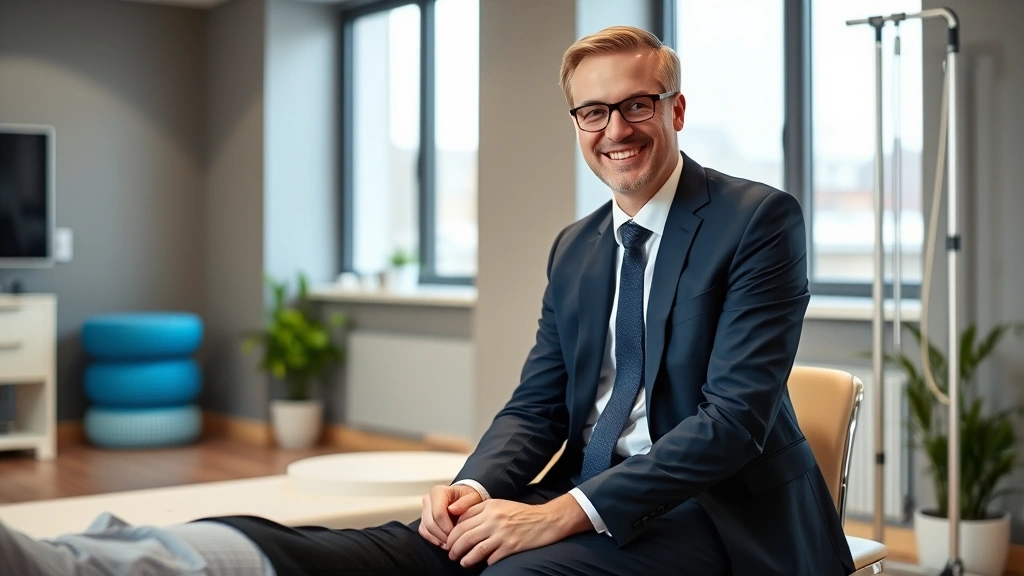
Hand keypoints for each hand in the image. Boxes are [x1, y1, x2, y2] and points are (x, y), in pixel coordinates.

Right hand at [418, 484, 483, 546]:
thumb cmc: (469, 498)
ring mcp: (424, 510)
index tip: (457, 534)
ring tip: (452, 543)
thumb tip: (452, 509)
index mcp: (438, 492)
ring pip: (426, 529)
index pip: (438, 513)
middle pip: (430, 523)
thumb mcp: (473, 497)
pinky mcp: (424, 520)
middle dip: (443, 535)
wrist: (465, 499)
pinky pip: (424, 532)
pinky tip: (445, 542)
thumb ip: (465, 502)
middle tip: (455, 542)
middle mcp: (428, 500)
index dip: (447, 527)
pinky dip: (434, 539)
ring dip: (439, 539)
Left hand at [445, 495, 588, 566]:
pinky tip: (483, 563)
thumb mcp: (499, 505)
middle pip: (464, 536)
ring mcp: (503, 533)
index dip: (452, 534)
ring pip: (475, 549)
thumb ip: (480, 511)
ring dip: (465, 559)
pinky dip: (485, 562)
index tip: (449, 541)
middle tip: (451, 554)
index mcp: (489, 507)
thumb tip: (459, 522)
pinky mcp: (512, 546)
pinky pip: (491, 558)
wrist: (546, 520)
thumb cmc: (522, 514)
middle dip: (454, 548)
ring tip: (462, 562)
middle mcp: (494, 519)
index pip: (462, 521)